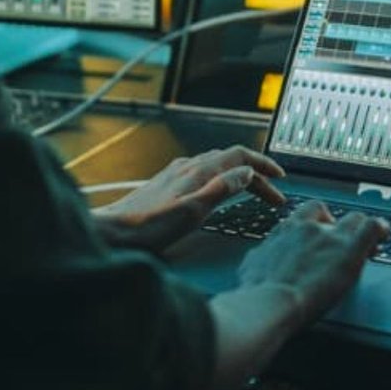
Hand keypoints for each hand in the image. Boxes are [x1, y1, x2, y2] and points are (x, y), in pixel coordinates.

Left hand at [91, 146, 285, 252]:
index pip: (240, 156)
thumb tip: (246, 171)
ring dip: (238, 174)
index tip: (280, 179)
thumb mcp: (193, 211)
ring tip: (251, 189)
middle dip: (255, 172)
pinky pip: (202, 172)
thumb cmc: (147, 228)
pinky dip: (220, 178)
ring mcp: (175, 174)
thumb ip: (222, 189)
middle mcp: (187, 167)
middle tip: (272, 192)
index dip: (264, 165)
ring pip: (215, 164)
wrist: (110, 233)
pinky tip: (215, 191)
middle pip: (230, 159)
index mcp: (198, 171)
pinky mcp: (166, 184)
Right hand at [235, 201, 389, 331]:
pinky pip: (373, 228)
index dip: (317, 223)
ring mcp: (329, 237)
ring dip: (358, 232)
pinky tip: (384, 234)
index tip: (321, 235)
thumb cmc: (257, 294)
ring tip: (366, 245)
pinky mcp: (350, 250)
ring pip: (353, 220)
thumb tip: (258, 264)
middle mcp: (307, 228)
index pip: (305, 215)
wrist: (269, 303)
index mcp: (284, 232)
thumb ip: (262, 259)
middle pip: (329, 216)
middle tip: (341, 245)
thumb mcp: (253, 269)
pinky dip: (381, 229)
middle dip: (336, 227)